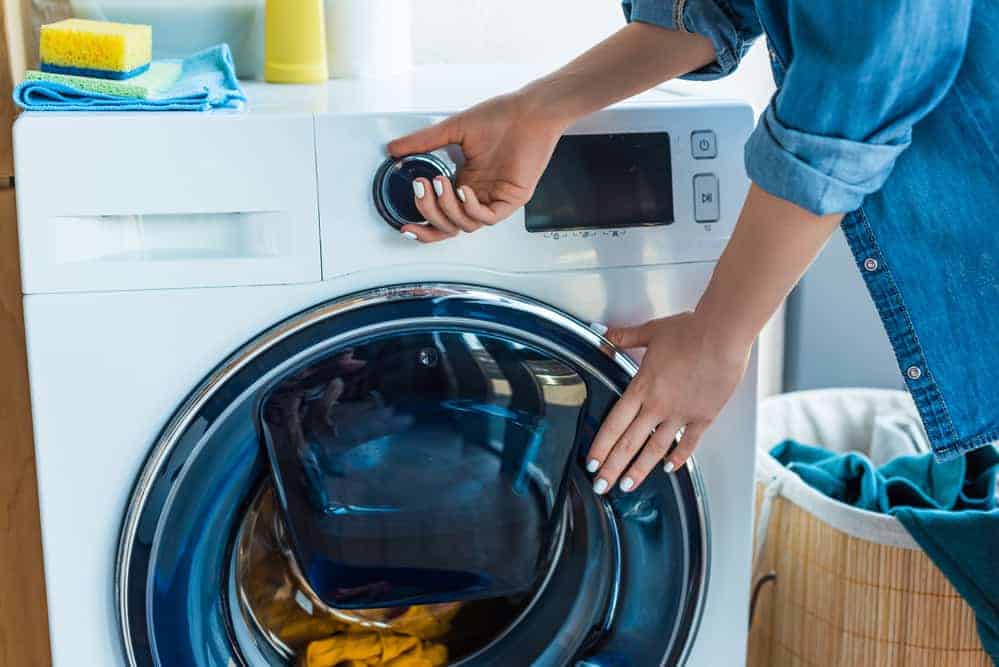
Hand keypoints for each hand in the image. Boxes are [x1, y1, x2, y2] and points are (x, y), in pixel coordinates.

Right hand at [387, 91, 567, 242]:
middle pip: (448, 225)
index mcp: (464, 182)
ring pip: (465, 224)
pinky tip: (463, 191)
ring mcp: (494, 199)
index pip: (441, 216)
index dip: (423, 224)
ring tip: (440, 183)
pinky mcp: (512, 199)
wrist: (529, 111)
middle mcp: (478, 194)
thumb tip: (395, 149)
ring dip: (448, 207)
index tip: (405, 223)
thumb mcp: (453, 130)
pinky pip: (488, 217)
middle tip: (421, 189)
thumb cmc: (501, 117)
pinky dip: (472, 208)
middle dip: (430, 212)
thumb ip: (423, 142)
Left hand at [586, 312, 750, 493]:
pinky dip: (678, 458)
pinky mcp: (703, 416)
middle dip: (612, 468)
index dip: (600, 446)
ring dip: (639, 470)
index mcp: (642, 387)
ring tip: (627, 486)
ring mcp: (681, 414)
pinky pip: (688, 442)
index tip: (592, 463)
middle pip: (629, 443)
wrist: (723, 335)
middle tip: (601, 486)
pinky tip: (669, 468)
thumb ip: (624, 337)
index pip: (614, 424)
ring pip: (655, 449)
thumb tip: (603, 336)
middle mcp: (658, 405)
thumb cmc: (689, 331)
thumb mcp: (650, 332)